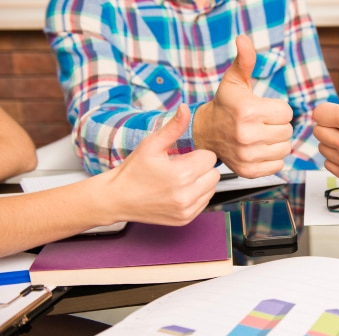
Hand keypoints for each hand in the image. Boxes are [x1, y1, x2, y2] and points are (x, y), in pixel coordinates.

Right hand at [107, 104, 219, 224]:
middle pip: (214, 174)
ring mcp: (186, 210)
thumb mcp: (152, 144)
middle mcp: (186, 195)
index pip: (210, 158)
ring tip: (178, 181)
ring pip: (212, 188)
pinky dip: (196, 196)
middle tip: (180, 169)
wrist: (117, 198)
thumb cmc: (133, 171)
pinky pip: (204, 202)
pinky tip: (178, 192)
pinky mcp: (185, 219)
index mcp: (181, 175)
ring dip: (200, 182)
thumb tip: (184, 108)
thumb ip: (173, 127)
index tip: (181, 158)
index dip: (196, 154)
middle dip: (201, 168)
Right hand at [193, 35, 292, 177]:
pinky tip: (260, 149)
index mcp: (248, 111)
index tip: (263, 109)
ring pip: (285, 148)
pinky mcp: (248, 171)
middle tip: (262, 123)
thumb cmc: (225, 104)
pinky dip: (273, 158)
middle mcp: (247, 135)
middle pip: (287, 131)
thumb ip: (244, 60)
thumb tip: (244, 39)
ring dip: (277, 142)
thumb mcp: (234, 80)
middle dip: (278, 125)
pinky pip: (278, 165)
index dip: (278, 109)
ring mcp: (247, 155)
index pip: (287, 113)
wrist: (205, 133)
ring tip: (262, 135)